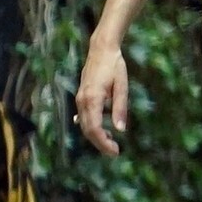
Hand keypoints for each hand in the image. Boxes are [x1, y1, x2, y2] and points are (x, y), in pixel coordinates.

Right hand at [75, 38, 130, 156]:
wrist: (101, 50)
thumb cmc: (114, 66)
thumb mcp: (122, 87)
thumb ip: (120, 108)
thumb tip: (121, 130)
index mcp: (92, 99)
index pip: (94, 129)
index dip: (104, 143)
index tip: (115, 152)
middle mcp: (82, 101)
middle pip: (87, 130)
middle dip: (100, 144)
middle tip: (114, 151)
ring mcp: (79, 99)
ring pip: (84, 125)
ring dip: (96, 136)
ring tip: (111, 142)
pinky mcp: (81, 96)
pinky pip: (83, 117)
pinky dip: (91, 127)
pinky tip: (101, 131)